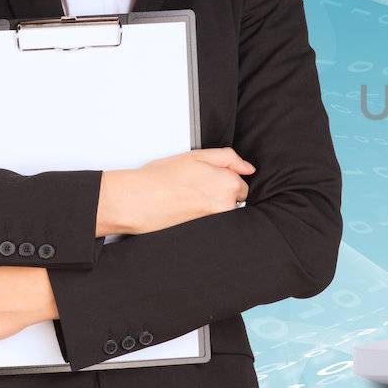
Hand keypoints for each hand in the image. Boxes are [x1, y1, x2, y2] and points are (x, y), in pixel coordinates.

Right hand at [99, 147, 254, 235]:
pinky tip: (186, 210)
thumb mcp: (197, 155)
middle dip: (221, 193)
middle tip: (195, 187)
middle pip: (235, 199)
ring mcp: (217, 221)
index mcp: (229, 184)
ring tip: (188, 198)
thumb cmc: (161, 177)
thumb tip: (249, 168)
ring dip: (212, 206)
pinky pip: (214, 223)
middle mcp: (226, 205)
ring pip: (223, 211)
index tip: (207, 177)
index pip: (242, 184)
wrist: (138, 200)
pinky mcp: (206, 232)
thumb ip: (229, 158)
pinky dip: (204, 216)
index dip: (224, 179)